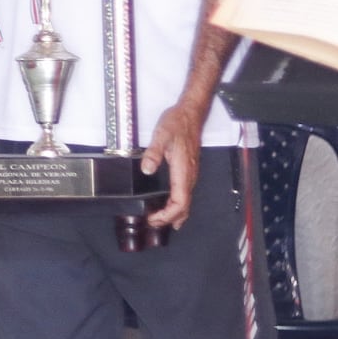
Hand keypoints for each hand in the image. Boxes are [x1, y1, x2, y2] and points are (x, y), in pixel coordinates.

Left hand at [143, 101, 207, 229]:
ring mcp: (191, 174)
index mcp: (184, 171)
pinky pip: (186, 194)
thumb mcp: (161, 134)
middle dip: (170, 219)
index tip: (153, 219)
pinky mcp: (190, 171)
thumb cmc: (176, 123)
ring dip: (174, 214)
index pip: (180, 201)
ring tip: (158, 220)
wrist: (191, 114)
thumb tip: (147, 170)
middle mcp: (190, 176)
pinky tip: (170, 207)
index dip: (168, 214)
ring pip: (187, 201)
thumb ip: (154, 152)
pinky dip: (178, 205)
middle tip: (152, 224)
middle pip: (185, 206)